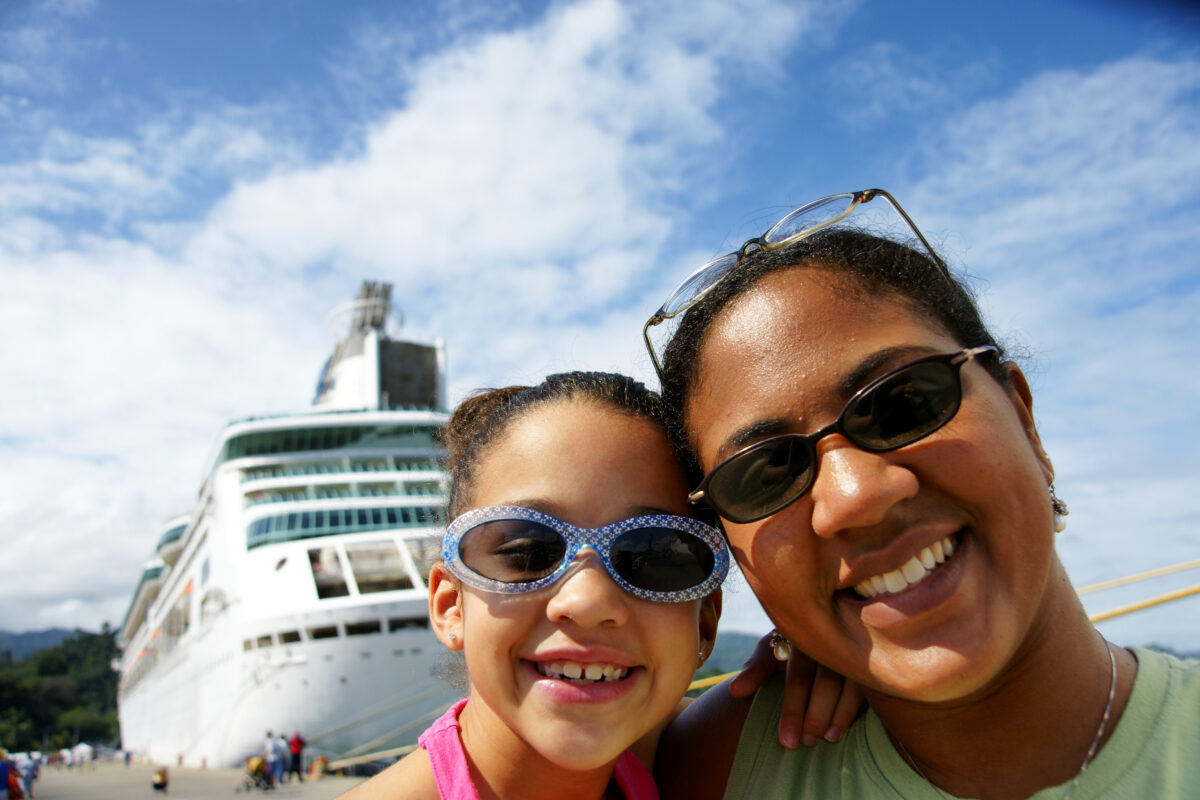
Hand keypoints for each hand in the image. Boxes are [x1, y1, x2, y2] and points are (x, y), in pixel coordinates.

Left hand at [729, 630, 862, 748]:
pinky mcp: (869, 662)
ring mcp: (854, 649)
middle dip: (816, 716)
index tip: (786, 741)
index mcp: (803, 635)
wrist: (817, 629)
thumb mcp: (770, 651)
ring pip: (851, 685)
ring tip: (826, 739)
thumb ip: (755, 670)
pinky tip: (843, 730)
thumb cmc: (789, 645)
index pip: (799, 676)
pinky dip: (854, 709)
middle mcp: (831, 639)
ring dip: (839, 715)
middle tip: (806, 742)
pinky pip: (868, 688)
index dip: (793, 709)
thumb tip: (735, 692)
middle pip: (828, 681)